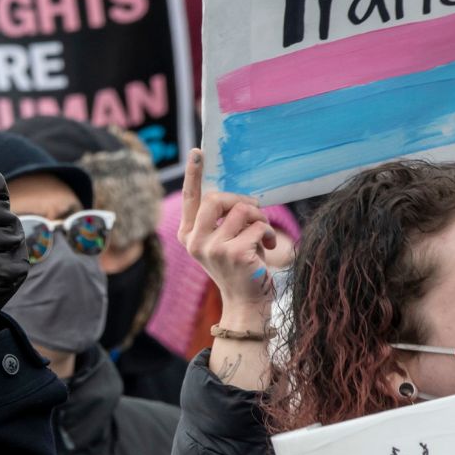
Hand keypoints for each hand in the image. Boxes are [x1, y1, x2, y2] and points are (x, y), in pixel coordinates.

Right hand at [180, 149, 278, 324]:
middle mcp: (194, 241)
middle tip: (255, 214)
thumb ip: (222, 220)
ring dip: (259, 218)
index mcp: (188, 235)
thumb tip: (239, 198)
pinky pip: (257, 226)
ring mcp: (212, 248)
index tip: (198, 151)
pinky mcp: (233, 253)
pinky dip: (267, 233)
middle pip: (217, 197)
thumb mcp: (224, 241)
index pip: (191, 198)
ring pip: (241, 210)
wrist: (246, 303)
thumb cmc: (239, 267)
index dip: (194, 173)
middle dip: (242, 201)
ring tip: (262, 234)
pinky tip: (267, 247)